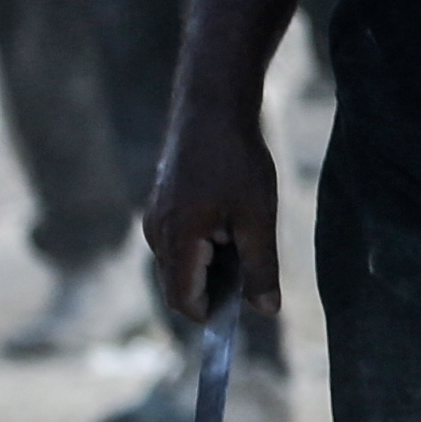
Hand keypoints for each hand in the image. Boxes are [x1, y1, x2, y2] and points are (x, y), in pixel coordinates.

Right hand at [143, 105, 280, 336]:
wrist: (212, 106)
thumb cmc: (237, 161)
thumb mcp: (258, 218)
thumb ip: (260, 268)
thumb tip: (266, 311)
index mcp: (176, 241)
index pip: (184, 300)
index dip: (212, 315)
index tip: (242, 314)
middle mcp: (156, 233)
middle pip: (180, 284)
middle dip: (214, 288)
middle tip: (253, 271)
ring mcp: (155, 217)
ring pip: (180, 262)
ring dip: (211, 265)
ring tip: (245, 236)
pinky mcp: (161, 204)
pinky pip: (179, 241)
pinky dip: (203, 245)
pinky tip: (231, 221)